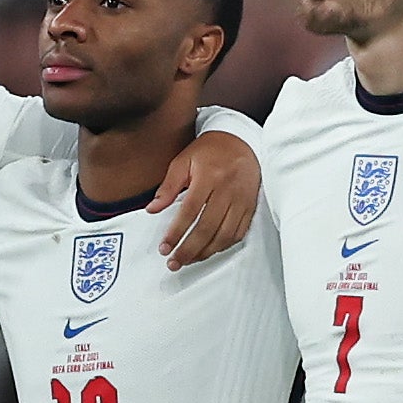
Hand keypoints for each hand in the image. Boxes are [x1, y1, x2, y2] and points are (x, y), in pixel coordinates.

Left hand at [152, 125, 257, 267]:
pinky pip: (238, 232)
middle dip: (189, 249)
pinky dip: (223, 246)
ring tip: (189, 260)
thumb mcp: (183, 161)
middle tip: (174, 262)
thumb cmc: (209, 151)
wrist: (240, 140)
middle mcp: (227, 190)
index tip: (164, 247)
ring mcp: (241, 200)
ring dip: (205, 252)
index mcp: (209, 177)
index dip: (176, 232)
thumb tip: (152, 209)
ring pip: (224, 234)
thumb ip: (168, 186)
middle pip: (207, 227)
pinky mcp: (250, 206)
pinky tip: (210, 250)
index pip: (190, 211)